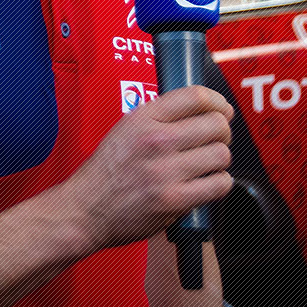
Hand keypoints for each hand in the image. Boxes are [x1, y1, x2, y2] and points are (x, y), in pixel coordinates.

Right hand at [65, 86, 232, 252]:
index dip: (218, 102)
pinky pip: (219, 184)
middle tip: (214, 140)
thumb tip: (197, 111)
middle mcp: (155, 141)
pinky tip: (206, 183)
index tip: (221, 109)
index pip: (196, 97)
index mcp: (142, 119)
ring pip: (221, 154)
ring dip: (219, 160)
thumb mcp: (123, 131)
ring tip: (207, 165)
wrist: (84, 210)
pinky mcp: (174, 200)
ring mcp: (165, 172)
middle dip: (221, 132)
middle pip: (216, 124)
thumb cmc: (104, 175)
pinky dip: (219, 183)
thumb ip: (157, 118)